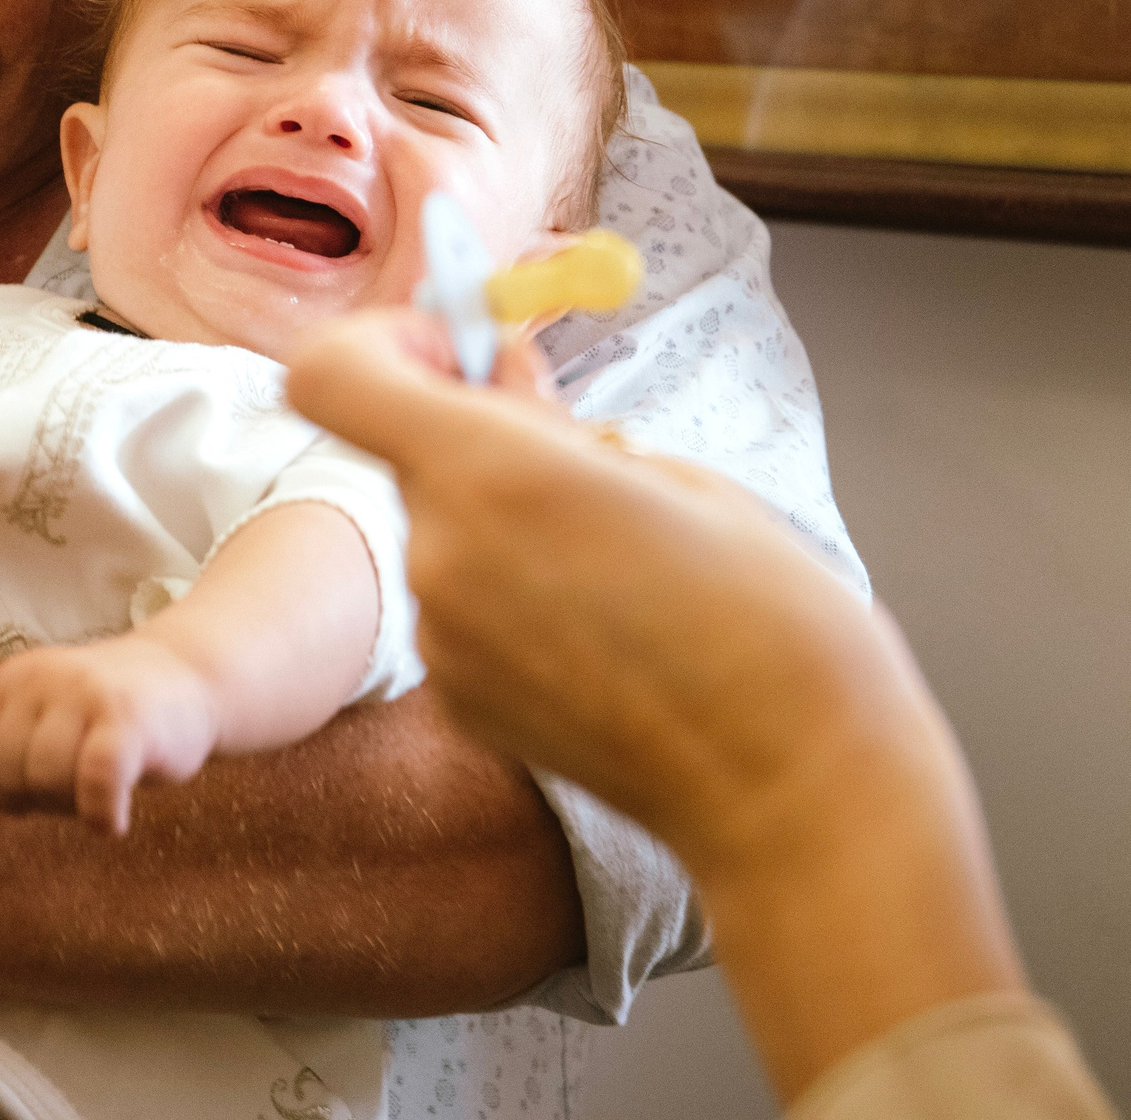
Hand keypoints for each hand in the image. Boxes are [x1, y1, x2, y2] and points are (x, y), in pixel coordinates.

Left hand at [0, 636, 219, 834]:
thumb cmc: (112, 713)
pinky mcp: (128, 718)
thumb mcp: (48, 714)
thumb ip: (10, 748)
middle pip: (12, 774)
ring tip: (101, 791)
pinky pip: (95, 783)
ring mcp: (86, 693)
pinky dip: (101, 816)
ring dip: (73, 806)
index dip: (5, 793)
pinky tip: (114, 822)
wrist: (190, 676)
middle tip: (82, 784)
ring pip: (47, 779)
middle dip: (44, 798)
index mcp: (14, 678)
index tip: (44, 787)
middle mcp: (43, 678)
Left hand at [287, 310, 896, 873]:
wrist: (796, 786)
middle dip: (478, 438)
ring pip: (446, 534)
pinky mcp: (462, 704)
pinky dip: (516, 598)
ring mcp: (444, 640)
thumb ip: (553, 421)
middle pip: (409, 455)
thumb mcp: (670, 473)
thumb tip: (494, 372)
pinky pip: (466, 611)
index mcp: (492, 473)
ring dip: (506, 523)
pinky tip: (607, 630)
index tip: (457, 349)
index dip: (383, 345)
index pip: (335, 376)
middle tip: (581, 454)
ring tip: (621, 561)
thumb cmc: (765, 620)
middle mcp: (442, 556)